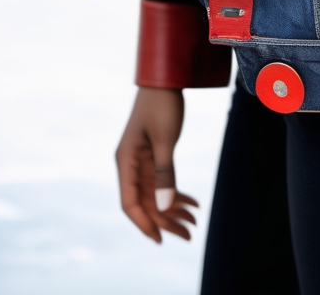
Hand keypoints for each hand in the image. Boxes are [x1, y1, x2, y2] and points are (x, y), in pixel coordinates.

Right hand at [115, 87, 197, 242]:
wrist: (165, 79)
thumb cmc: (162, 105)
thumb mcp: (165, 140)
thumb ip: (165, 174)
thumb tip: (165, 208)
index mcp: (125, 162)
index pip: (129, 203)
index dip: (144, 224)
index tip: (161, 240)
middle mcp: (131, 165)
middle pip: (146, 203)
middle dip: (167, 221)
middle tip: (189, 235)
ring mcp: (142, 162)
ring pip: (156, 195)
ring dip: (174, 209)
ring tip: (194, 223)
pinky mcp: (154, 156)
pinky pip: (164, 182)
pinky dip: (177, 194)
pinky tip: (193, 204)